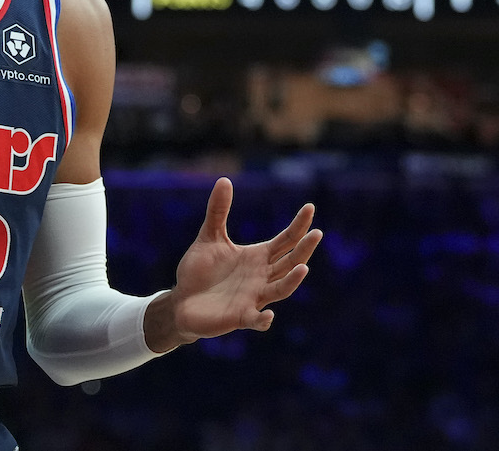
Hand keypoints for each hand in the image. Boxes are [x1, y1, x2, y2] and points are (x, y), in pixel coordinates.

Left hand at [146, 177, 320, 350]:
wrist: (182, 301)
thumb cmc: (200, 271)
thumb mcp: (209, 236)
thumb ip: (218, 211)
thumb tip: (224, 179)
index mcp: (258, 257)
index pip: (285, 240)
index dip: (298, 226)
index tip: (310, 208)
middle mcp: (261, 277)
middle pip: (289, 262)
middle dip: (303, 249)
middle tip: (316, 233)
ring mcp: (253, 297)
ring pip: (280, 289)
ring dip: (292, 281)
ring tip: (303, 268)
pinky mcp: (239, 316)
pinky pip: (255, 319)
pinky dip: (263, 319)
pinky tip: (268, 315)